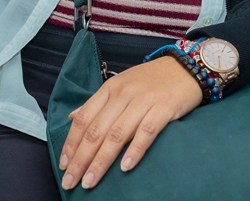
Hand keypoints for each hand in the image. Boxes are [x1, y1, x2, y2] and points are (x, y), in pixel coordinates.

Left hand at [58, 55, 202, 190]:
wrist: (186, 67)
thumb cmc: (152, 80)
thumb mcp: (121, 84)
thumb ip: (98, 102)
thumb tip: (74, 117)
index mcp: (110, 88)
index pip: (84, 119)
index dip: (71, 143)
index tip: (63, 164)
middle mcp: (123, 94)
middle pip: (96, 130)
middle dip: (81, 159)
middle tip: (71, 181)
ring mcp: (144, 100)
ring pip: (117, 134)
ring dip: (102, 161)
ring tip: (91, 180)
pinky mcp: (165, 108)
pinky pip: (146, 132)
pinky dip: (135, 150)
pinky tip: (125, 167)